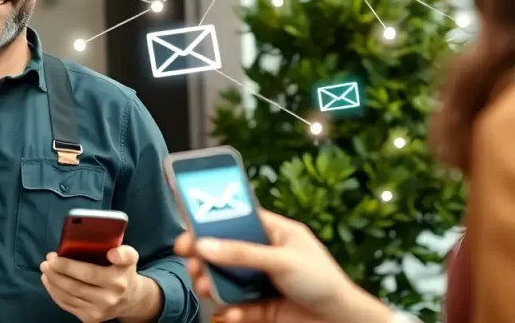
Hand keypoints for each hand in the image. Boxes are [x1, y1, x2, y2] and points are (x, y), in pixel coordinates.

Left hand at [40, 246, 156, 322]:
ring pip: (68, 297)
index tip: (54, 256)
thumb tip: (112, 253)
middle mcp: (108, 299)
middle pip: (74, 286)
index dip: (68, 266)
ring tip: (45, 269)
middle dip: (55, 273)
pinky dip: (54, 293)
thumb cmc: (123, 272)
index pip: (88, 273)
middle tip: (46, 260)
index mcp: (117, 281)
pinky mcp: (90, 319)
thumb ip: (125, 253)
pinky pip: (67, 305)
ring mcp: (98, 312)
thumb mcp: (130, 258)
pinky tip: (48, 281)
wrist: (130, 299)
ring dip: (52, 282)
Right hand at [173, 210, 387, 322]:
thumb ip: (241, 254)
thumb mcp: (282, 261)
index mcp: (275, 232)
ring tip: (205, 289)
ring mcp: (262, 280)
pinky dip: (229, 310)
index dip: (211, 222)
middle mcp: (266, 254)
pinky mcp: (261, 306)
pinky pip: (236, 305)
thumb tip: (204, 244)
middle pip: (225, 251)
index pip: (237, 219)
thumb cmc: (323, 282)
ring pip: (226, 279)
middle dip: (205, 258)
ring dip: (212, 284)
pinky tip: (230, 313)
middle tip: (191, 263)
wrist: (344, 322)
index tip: (188, 230)